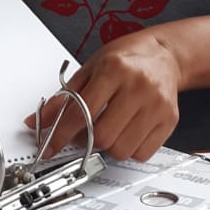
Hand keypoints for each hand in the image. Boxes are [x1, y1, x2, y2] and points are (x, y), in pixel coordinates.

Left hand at [25, 30, 181, 162]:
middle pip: (103, 136)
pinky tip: (128, 132)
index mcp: (114, 69)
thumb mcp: (91, 67)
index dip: (60, 134)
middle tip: (86, 132)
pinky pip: (142, 153)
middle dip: (88, 141)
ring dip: (109, 147)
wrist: (165, 55)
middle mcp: (138, 86)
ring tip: (109, 128)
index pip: (80, 112)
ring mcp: (157, 105)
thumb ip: (65, 96)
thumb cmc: (127, 58)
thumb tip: (39, 121)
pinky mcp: (170, 119)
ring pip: (122, 149)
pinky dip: (129, 150)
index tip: (50, 147)